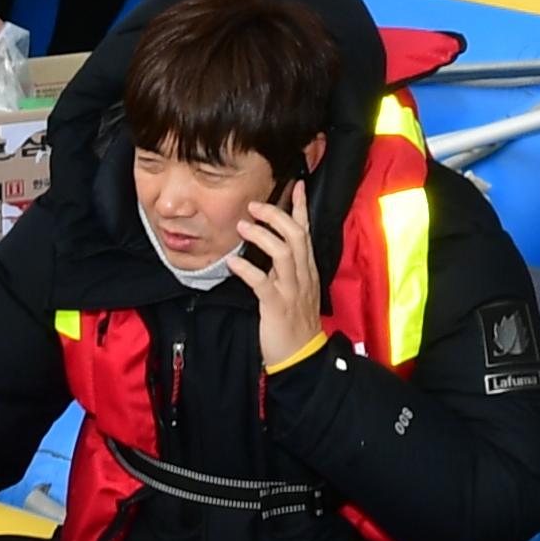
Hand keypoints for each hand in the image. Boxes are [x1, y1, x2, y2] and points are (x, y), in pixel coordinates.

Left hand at [235, 200, 325, 368]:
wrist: (300, 355)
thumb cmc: (295, 322)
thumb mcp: (295, 290)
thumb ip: (286, 269)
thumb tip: (269, 248)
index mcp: (307, 270)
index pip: (307, 232)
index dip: (301, 208)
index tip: (296, 185)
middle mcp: (302, 275)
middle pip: (295, 236)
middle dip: (276, 216)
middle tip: (255, 205)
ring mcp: (291, 290)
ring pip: (283, 254)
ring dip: (262, 237)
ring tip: (242, 227)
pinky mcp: (277, 306)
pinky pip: (262, 283)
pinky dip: (247, 269)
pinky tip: (232, 262)